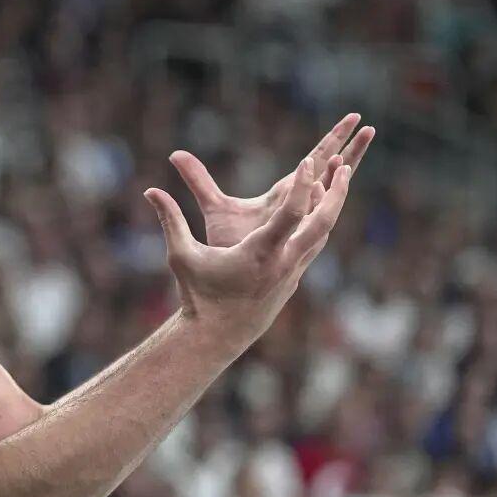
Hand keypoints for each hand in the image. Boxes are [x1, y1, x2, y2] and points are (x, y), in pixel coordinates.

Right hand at [144, 155, 353, 338]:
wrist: (218, 336)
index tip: (308, 160)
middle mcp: (284, 262)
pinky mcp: (293, 278)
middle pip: (323, 223)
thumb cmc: (198, 295)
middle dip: (337, 192)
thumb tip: (149, 190)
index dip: (302, 185)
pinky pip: (315, 245)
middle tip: (346, 164)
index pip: (290, 215)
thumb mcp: (180, 256)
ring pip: (324, 233)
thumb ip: (170, 220)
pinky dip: (321, 222)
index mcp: (260, 253)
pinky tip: (321, 208)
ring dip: (333, 205)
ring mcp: (292, 272)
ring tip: (340, 178)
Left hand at [168, 113, 373, 247]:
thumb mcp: (215, 207)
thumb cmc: (224, 245)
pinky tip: (322, 187)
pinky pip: (310, 220)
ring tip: (349, 155)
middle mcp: (295, 207)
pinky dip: (316, 203)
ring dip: (339, 174)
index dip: (334, 138)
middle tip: (367, 125)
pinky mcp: (294, 243)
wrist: (223, 283)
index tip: (353, 118)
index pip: (314, 160)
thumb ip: (198, 179)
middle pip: (326, 171)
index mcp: (284, 195)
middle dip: (348, 148)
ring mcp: (298, 225)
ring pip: (324, 196)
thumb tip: (174, 153)